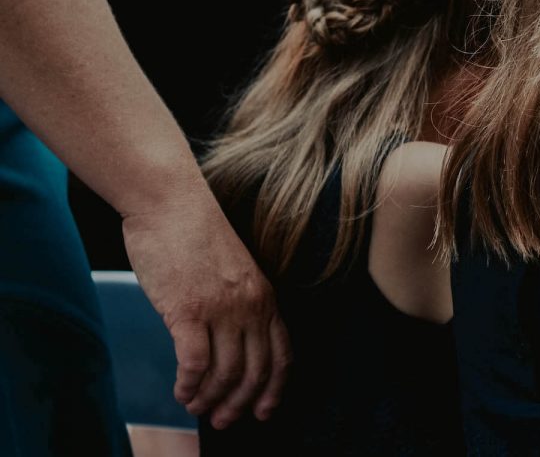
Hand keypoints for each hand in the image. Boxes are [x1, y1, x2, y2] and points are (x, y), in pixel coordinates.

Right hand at [122, 190, 290, 428]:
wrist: (171, 203)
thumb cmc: (194, 234)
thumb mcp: (232, 271)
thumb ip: (235, 305)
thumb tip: (223, 344)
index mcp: (265, 295)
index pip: (282, 353)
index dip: (274, 388)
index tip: (263, 410)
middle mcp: (251, 305)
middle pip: (255, 371)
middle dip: (240, 403)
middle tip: (222, 420)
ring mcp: (222, 308)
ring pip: (225, 372)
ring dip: (210, 398)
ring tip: (196, 407)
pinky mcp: (189, 310)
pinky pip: (194, 363)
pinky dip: (188, 385)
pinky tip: (180, 392)